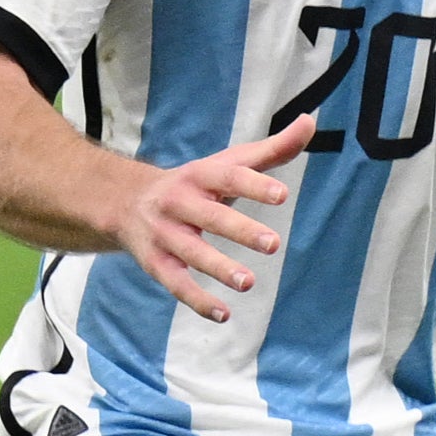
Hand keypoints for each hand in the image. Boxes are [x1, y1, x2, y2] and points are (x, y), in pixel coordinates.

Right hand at [118, 114, 317, 321]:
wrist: (124, 201)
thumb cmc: (194, 183)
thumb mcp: (228, 162)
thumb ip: (273, 149)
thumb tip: (311, 121)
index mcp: (200, 175)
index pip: (229, 177)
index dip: (254, 185)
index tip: (282, 196)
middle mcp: (178, 203)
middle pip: (210, 216)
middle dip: (240, 230)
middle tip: (274, 245)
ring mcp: (164, 234)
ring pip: (191, 253)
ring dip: (218, 268)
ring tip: (249, 282)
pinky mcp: (156, 263)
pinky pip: (176, 284)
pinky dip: (197, 301)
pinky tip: (224, 315)